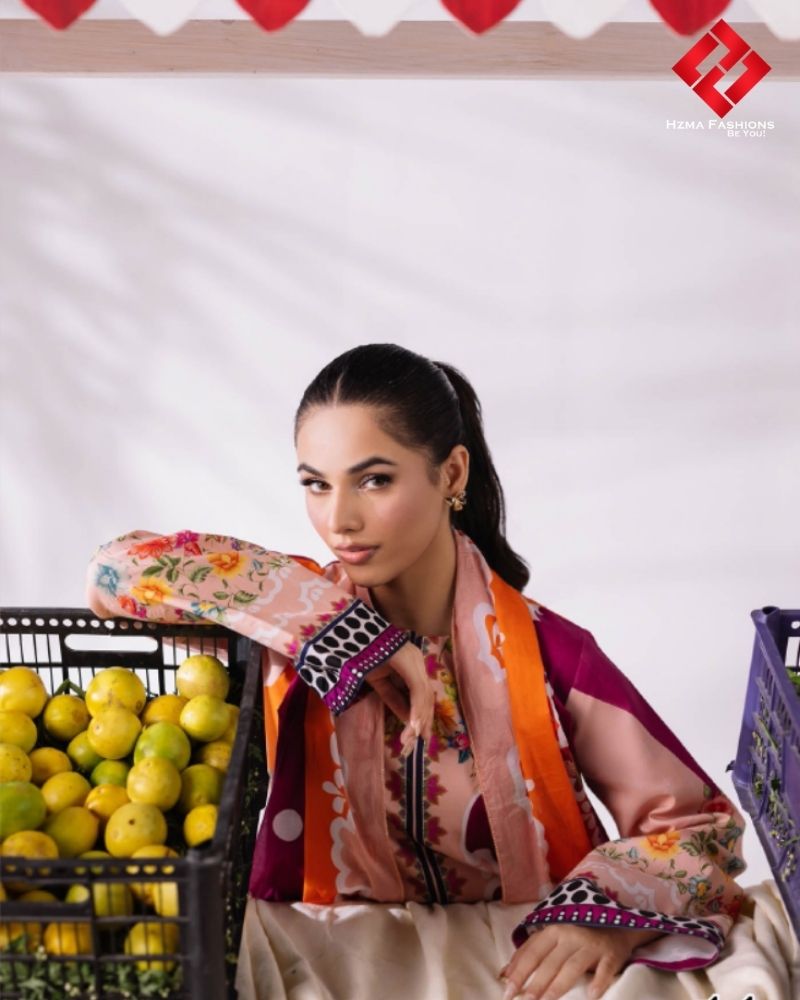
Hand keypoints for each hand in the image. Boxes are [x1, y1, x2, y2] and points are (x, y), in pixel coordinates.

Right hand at [364, 640, 433, 754]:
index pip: (423, 693)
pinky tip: (412, 725)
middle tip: (419, 740)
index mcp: (412, 664)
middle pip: (427, 696)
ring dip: (418, 719)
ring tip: (411, 738)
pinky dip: (415, 709)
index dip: (423, 714)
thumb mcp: (380, 683)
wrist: (348, 641)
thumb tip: (407, 719)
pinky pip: (416, 689)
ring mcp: (414, 659)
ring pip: (424, 695)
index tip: (421, 734)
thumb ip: (394, 699)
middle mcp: (417, 660)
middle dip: (424, 720)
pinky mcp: (408, 661)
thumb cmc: (362, 659)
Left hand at [499, 923, 663, 999]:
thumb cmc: (578, 936)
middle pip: (550, 963)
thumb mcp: (553, 939)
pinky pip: (605, 969)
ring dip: (557, 987)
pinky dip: (598, 982)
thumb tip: (503, 975)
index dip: (519, 971)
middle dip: (535, 984)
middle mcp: (571, 935)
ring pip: (572, 968)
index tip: (506, 991)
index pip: (532, 952)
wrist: (617, 925)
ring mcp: (592, 945)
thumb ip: (531, 953)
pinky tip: (591, 996)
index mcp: (554, 930)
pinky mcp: (611, 954)